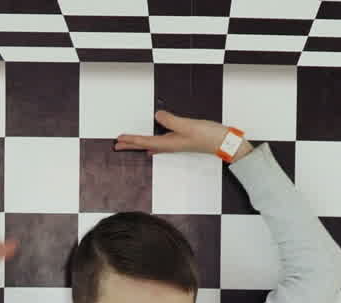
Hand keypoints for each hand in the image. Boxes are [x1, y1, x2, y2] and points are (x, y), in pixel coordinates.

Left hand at [114, 109, 228, 156]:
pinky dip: (153, 144)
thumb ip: (172, 121)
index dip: (132, 139)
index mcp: (170, 143)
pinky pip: (161, 143)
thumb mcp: (189, 126)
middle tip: (117, 145)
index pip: (146, 141)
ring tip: (128, 144)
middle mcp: (170, 145)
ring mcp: (175, 143)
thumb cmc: (208, 136)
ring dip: (139, 144)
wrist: (223, 143)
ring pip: (151, 144)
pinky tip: (151, 148)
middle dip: (131, 144)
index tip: (119, 139)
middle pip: (145, 145)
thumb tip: (157, 116)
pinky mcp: (181, 140)